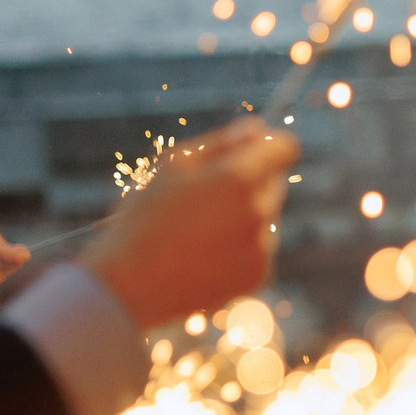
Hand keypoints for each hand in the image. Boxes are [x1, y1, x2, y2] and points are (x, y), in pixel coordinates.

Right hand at [0, 228, 30, 291]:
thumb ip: (6, 243)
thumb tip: (21, 253)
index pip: (18, 258)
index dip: (24, 253)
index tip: (20, 247)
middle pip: (17, 265)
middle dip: (15, 257)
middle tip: (6, 250)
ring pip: (11, 271)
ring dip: (8, 264)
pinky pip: (3, 277)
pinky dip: (1, 271)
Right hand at [84, 119, 298, 330]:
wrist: (129, 287)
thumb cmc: (143, 218)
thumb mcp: (171, 167)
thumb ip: (220, 143)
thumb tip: (257, 128)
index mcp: (238, 179)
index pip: (286, 148)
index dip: (269, 145)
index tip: (252, 151)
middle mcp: (260, 212)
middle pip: (274, 182)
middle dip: (250, 182)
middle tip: (204, 197)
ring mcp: (262, 246)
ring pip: (266, 215)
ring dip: (244, 215)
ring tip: (197, 230)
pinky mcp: (259, 274)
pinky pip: (258, 247)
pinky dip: (240, 246)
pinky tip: (204, 254)